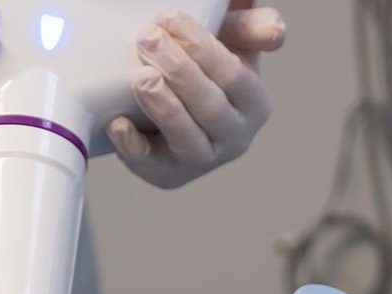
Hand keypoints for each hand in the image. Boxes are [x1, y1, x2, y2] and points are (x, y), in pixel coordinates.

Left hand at [107, 2, 284, 189]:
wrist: (167, 105)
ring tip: (141, 78)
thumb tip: (273, 32)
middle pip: (209, 106)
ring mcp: (202, 161)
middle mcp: (234, 137)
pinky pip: (151, 166)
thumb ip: (249, 27)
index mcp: (254, 103)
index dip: (202, 48)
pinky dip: (133, 145)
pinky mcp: (168, 176)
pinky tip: (118, 122)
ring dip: (163, 106)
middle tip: (148, 39)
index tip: (169, 19)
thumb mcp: (229, 41)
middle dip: (179, 70)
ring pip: (186, 138)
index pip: (233, 75)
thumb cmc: (203, 68)